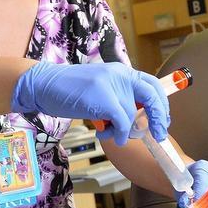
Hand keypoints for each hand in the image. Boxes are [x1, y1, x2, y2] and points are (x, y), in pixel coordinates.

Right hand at [11, 61, 168, 144]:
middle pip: (152, 95)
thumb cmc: (70, 91)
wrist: (44, 85)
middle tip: (159, 134)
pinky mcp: (103, 97)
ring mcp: (111, 84)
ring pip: (132, 114)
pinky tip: (109, 135)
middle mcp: (120, 74)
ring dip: (125, 131)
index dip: (162, 103)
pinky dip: (119, 133)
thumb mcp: (100, 90)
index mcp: (121, 71)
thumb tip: (138, 118)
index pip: (152, 84)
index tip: (162, 120)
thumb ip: (119, 98)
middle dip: (158, 117)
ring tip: (110, 132)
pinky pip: (122, 121)